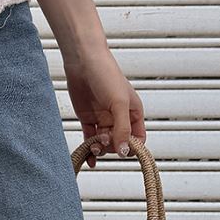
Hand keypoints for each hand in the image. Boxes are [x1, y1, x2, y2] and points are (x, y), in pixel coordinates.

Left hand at [64, 43, 146, 168]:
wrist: (82, 61)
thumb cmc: (106, 74)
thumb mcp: (119, 103)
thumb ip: (122, 128)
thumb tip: (125, 151)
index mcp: (133, 112)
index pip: (138, 138)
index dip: (132, 147)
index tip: (123, 151)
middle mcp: (119, 117)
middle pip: (119, 143)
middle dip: (112, 146)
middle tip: (103, 140)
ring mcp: (103, 119)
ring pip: (104, 143)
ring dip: (100, 149)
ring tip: (94, 146)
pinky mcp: (88, 119)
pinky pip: (90, 139)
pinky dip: (89, 149)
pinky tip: (89, 158)